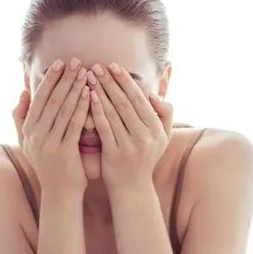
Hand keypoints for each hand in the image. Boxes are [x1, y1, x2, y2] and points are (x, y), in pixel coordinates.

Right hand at [14, 58, 90, 196]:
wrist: (60, 194)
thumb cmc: (49, 166)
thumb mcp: (29, 143)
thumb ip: (22, 117)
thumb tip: (23, 92)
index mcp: (28, 130)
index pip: (39, 99)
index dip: (49, 79)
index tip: (60, 63)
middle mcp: (35, 135)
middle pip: (51, 101)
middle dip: (64, 79)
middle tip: (76, 61)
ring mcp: (48, 144)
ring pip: (63, 110)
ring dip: (75, 89)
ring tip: (85, 72)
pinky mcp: (63, 152)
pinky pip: (74, 124)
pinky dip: (81, 107)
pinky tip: (90, 94)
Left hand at [87, 63, 173, 190]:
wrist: (133, 188)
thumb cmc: (146, 158)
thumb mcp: (163, 137)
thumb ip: (164, 114)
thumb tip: (154, 94)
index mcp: (156, 128)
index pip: (139, 98)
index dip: (125, 80)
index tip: (113, 65)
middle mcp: (145, 135)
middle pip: (125, 101)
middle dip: (110, 81)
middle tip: (97, 65)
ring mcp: (130, 144)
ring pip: (113, 112)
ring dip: (101, 91)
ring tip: (89, 76)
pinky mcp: (114, 153)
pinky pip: (104, 127)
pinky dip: (96, 110)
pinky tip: (88, 96)